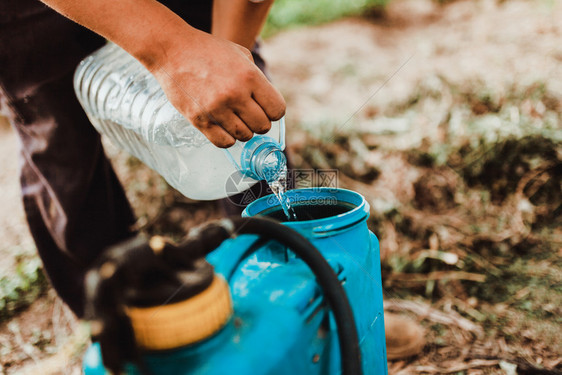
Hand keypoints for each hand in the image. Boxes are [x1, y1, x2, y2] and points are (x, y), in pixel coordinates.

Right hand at [150, 30, 285, 147]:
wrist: (172, 49)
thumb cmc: (208, 50)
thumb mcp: (240, 55)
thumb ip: (258, 79)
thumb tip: (268, 104)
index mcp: (250, 76)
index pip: (277, 110)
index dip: (273, 111)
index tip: (264, 108)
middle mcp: (235, 94)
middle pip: (262, 126)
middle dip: (258, 122)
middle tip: (247, 114)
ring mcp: (217, 109)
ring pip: (245, 136)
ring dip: (242, 130)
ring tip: (233, 118)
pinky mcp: (200, 120)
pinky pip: (224, 143)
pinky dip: (227, 138)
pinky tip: (222, 127)